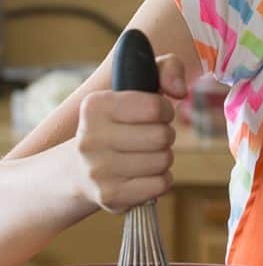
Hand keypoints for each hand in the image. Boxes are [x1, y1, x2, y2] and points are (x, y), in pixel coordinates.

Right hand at [74, 54, 187, 212]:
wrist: (79, 169)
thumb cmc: (119, 122)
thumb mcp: (137, 85)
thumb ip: (167, 69)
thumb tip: (179, 90)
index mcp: (94, 106)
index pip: (154, 107)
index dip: (164, 110)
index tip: (155, 113)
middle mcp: (90, 139)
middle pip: (162, 136)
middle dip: (164, 135)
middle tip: (150, 136)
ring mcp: (98, 171)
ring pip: (163, 161)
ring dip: (162, 157)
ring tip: (144, 154)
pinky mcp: (110, 196)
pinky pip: (160, 185)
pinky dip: (160, 179)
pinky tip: (143, 174)